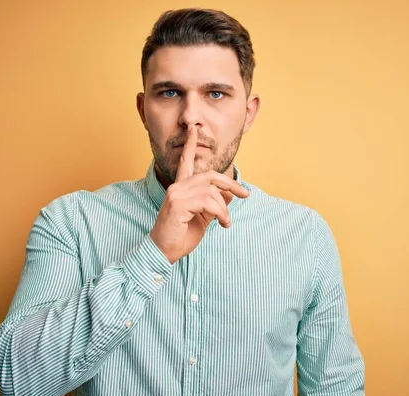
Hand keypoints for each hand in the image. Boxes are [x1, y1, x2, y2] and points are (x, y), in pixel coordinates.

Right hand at [149, 124, 248, 263]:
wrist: (163, 252)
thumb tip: (229, 194)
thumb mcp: (202, 219)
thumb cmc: (180, 237)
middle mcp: (177, 187)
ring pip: (211, 191)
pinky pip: (208, 202)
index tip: (193, 130)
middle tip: (245, 194)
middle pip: (209, 176)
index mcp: (180, 188)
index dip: (190, 145)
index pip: (186, 162)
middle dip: (230, 184)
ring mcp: (176, 194)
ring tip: (226, 222)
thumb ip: (213, 205)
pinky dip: (220, 213)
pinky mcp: (178, 204)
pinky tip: (222, 224)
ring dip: (224, 208)